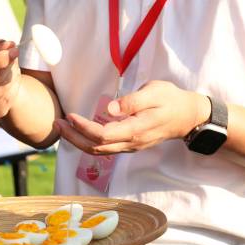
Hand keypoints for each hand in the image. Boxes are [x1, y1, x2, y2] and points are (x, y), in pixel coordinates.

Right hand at [0, 39, 21, 119]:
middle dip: (7, 66)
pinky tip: (7, 82)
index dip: (0, 59)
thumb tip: (9, 46)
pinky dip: (12, 88)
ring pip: (3, 88)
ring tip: (7, 69)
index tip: (14, 50)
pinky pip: (8, 99)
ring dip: (11, 76)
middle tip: (12, 57)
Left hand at [54, 81, 210, 154]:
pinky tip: (78, 132)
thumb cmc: (171, 100)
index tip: (70, 116)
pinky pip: (104, 149)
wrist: (187, 117)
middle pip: (95, 148)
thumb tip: (109, 109)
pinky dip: (88, 142)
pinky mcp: (128, 145)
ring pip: (98, 152)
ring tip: (62, 128)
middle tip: (56, 124)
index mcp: (135, 130)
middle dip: (73, 138)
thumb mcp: (155, 92)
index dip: (83, 128)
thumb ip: (132, 101)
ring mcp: (129, 147)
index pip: (103, 135)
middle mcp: (130, 143)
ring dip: (78, 142)